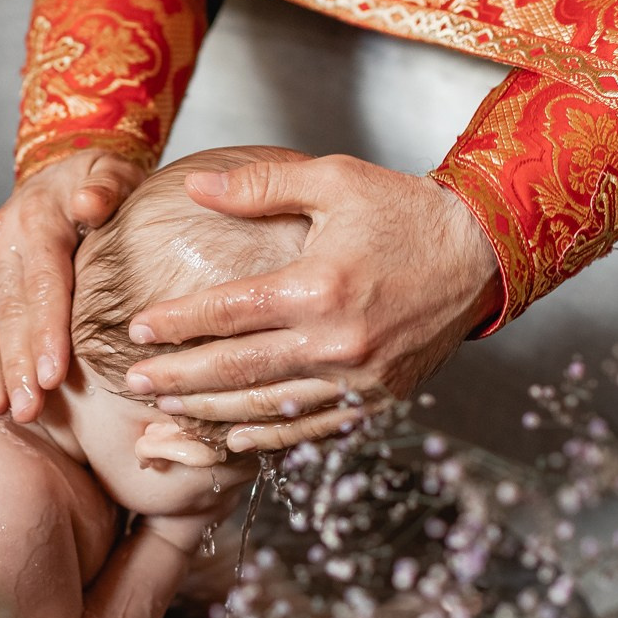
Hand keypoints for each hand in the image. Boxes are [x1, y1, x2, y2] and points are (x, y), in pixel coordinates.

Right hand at [0, 150, 145, 420]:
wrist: (66, 165)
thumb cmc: (100, 178)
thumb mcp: (113, 170)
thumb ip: (107, 187)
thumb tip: (91, 203)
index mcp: (37, 221)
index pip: (43, 285)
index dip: (46, 332)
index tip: (51, 376)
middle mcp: (3, 242)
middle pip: (8, 313)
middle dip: (15, 366)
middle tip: (24, 411)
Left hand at [124, 154, 500, 450]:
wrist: (483, 252)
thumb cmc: (406, 210)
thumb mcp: (334, 179)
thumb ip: (260, 186)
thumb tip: (196, 188)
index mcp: (319, 286)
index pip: (227, 312)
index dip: (176, 324)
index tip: (136, 330)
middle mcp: (337, 341)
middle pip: (236, 370)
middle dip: (177, 379)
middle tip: (134, 383)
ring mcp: (359, 378)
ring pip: (268, 407)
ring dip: (210, 414)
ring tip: (165, 412)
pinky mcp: (378, 397)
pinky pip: (312, 428)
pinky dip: (268, 436)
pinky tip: (232, 437)